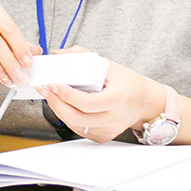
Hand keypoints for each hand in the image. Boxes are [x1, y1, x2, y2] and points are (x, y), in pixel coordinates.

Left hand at [36, 47, 164, 142]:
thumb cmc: (127, 83)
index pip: (87, 103)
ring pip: (75, 125)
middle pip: (77, 117)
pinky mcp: (103, 136)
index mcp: (118, 99)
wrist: (144, 102)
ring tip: (50, 96)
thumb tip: (58, 54)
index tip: (53, 84)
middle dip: (56, 103)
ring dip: (59, 110)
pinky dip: (67, 118)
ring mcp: (108, 129)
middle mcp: (114, 118)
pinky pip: (79, 130)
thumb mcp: (108, 65)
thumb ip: (82, 55)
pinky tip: (62, 106)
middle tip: (45, 90)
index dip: (67, 95)